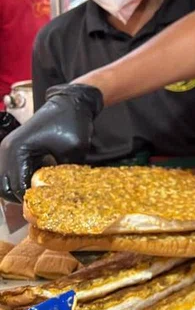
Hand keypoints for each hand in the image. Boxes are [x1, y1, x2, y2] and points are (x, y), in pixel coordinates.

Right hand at [0, 85, 102, 202]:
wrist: (71, 102)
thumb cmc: (72, 123)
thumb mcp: (73, 150)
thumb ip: (63, 173)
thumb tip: (62, 194)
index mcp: (17, 151)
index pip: (17, 185)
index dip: (31, 199)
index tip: (47, 207)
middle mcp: (7, 151)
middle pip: (5, 186)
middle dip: (22, 198)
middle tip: (42, 204)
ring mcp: (9, 149)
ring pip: (6, 180)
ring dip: (19, 189)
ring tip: (40, 194)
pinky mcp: (15, 149)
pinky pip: (12, 171)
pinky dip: (21, 179)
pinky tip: (39, 181)